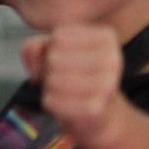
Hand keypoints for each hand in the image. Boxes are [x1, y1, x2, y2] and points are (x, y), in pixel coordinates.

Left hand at [27, 24, 125, 146]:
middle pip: (54, 57)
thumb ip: (35, 47)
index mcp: (107, 38)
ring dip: (49, 87)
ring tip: (64, 90)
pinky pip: (52, 100)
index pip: (59, 36)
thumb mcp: (55, 51)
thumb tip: (36, 68)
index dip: (51, 49)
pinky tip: (64, 103)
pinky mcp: (95, 107)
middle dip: (49, 69)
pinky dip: (50, 102)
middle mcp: (113, 59)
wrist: (99, 111)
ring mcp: (107, 84)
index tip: (66, 58)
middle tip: (63, 77)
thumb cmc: (75, 75)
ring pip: (52, 79)